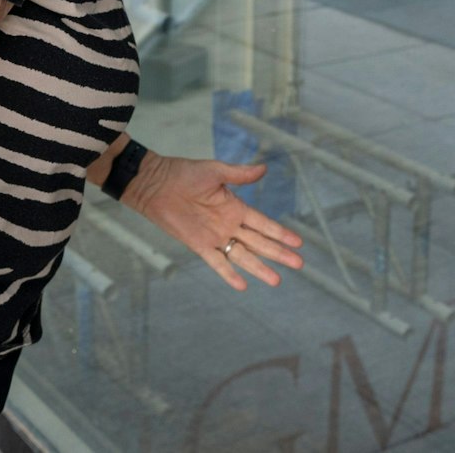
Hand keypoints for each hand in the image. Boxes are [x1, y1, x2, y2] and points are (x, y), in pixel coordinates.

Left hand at [125, 155, 303, 290]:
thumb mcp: (215, 171)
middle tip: (299, 264)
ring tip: (277, 280)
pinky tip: (242, 285)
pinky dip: (228, 274)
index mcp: (235, 207)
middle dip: (278, 253)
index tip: (298, 243)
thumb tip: (264, 168)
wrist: (155, 184)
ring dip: (259, 267)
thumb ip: (239, 174)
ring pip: (242, 256)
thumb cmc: (184, 173)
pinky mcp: (198, 245)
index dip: (280, 233)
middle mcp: (229, 225)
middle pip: (259, 242)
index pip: (264, 224)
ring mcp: (215, 237)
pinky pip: (216, 262)